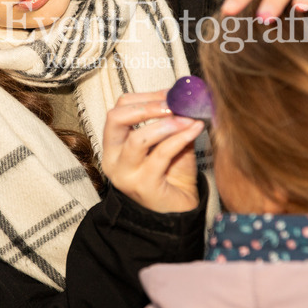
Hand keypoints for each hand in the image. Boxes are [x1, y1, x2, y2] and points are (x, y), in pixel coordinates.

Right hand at [102, 91, 201, 212]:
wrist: (179, 213)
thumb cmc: (172, 176)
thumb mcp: (169, 142)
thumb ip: (171, 122)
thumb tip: (183, 96)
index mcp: (114, 146)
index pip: (118, 110)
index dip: (144, 98)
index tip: (170, 94)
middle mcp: (113, 159)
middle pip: (116, 118)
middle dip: (147, 106)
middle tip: (173, 103)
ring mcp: (126, 174)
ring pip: (138, 138)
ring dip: (166, 123)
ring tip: (187, 118)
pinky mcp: (144, 186)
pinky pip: (161, 154)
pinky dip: (180, 137)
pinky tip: (194, 130)